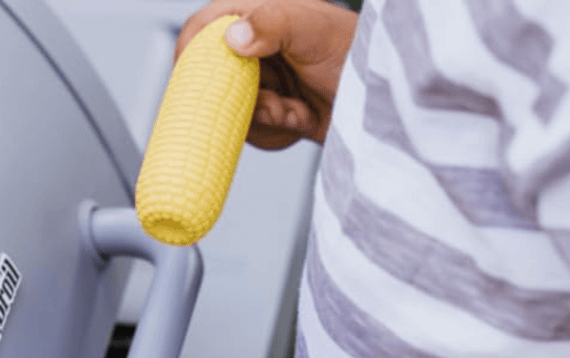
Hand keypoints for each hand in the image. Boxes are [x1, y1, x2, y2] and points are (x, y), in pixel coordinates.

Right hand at [175, 0, 357, 148]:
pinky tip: (301, 117)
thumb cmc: (354, 54)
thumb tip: (232, 37)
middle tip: (270, 101)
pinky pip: (254, 131)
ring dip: (263, 117)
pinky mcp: (274, 113)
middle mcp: (255, 49)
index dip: (190, 52)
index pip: (203, 28)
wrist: (380, 103)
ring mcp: (263, 83)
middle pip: (213, 79)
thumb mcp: (313, 29)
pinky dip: (278, 129)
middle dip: (239, 98)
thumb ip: (272, 23)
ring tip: (293, 108)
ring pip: (232, 110)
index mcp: (257, 15)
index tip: (189, 81)